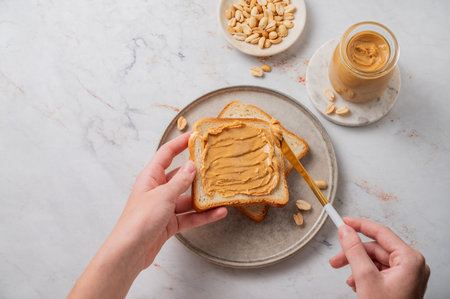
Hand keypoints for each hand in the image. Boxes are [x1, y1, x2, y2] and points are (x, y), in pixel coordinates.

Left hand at [114, 131, 226, 268]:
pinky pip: (190, 216)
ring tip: (220, 192)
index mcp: (150, 177)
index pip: (166, 154)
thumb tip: (191, 165)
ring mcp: (164, 207)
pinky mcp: (170, 223)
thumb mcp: (163, 196)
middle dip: (197, 172)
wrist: (130, 252)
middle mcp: (157, 189)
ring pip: (187, 198)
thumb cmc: (140, 220)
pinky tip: (218, 213)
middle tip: (214, 165)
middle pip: (180, 176)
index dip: (180, 143)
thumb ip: (180, 181)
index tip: (195, 136)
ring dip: (203, 197)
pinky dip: (202, 215)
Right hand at [330, 218, 429, 298]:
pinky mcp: (401, 283)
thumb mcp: (365, 278)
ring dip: (358, 266)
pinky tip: (356, 284)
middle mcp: (412, 265)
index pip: (381, 233)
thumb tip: (346, 231)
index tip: (344, 221)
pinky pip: (380, 271)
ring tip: (348, 278)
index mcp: (410, 259)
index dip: (360, 225)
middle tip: (336, 259)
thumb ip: (354, 251)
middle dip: (354, 254)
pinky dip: (365, 275)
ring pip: (376, 260)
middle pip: (376, 249)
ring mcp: (408, 275)